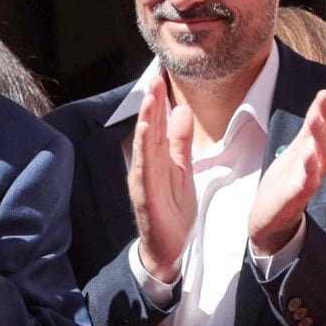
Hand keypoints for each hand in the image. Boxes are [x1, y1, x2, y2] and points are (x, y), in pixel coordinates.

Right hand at [129, 74, 195, 283]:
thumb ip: (181, 142)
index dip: (159, 101)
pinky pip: (144, 168)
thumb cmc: (172, 209)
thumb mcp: (182, 169)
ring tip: (151, 97)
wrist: (167, 248)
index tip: (163, 76)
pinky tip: (144, 131)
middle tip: (156, 77)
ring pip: (144, 145)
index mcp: (156, 157)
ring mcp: (142, 179)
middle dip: (152, 103)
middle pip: (148, 129)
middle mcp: (145, 164)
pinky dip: (143, 148)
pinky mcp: (144, 194)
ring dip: (146, 120)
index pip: (156, 124)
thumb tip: (183, 112)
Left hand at [249, 82, 325, 256]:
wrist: (270, 219)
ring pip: (322, 158)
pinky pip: (307, 181)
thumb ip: (311, 128)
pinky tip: (309, 153)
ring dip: (320, 136)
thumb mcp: (298, 149)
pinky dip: (309, 167)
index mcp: (319, 153)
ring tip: (317, 115)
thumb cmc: (286, 181)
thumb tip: (323, 98)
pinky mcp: (296, 196)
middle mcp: (320, 166)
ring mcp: (310, 181)